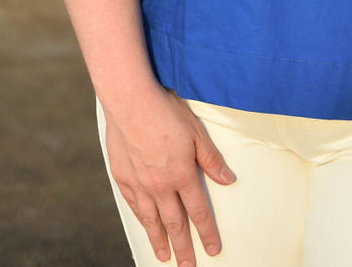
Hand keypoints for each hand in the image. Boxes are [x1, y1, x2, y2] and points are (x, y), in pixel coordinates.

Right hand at [101, 83, 234, 265]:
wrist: (130, 100)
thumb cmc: (165, 111)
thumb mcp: (196, 132)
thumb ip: (211, 159)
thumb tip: (228, 179)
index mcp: (182, 175)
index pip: (198, 212)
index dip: (207, 232)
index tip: (214, 250)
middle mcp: (161, 185)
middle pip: (175, 224)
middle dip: (184, 248)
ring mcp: (139, 183)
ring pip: (152, 220)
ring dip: (159, 240)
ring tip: (164, 256)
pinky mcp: (122, 177)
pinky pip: (133, 204)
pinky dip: (141, 218)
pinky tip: (145, 225)